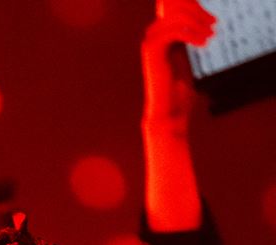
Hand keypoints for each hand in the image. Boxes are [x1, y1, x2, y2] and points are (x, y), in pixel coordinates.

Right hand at [141, 0, 215, 129]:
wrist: (167, 114)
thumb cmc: (179, 94)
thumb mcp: (189, 62)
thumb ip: (191, 42)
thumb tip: (206, 25)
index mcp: (160, 37)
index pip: (176, 8)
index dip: (196, 8)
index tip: (212, 21)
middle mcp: (153, 36)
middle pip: (176, 6)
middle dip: (198, 12)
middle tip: (214, 24)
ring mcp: (150, 42)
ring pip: (177, 16)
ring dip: (197, 22)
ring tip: (210, 34)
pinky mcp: (152, 50)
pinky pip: (175, 30)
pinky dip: (192, 34)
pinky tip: (203, 43)